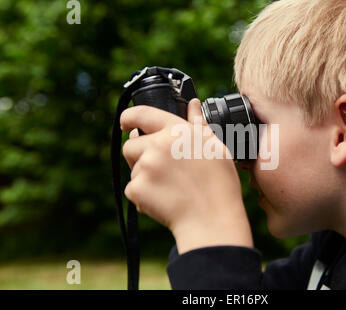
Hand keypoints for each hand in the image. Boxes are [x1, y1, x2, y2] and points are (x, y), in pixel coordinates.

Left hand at [120, 99, 253, 253]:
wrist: (211, 221)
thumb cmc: (219, 185)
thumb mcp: (215, 149)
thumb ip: (199, 125)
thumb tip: (193, 105)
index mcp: (177, 131)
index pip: (141, 114)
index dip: (129, 117)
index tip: (126, 123)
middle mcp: (158, 145)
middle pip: (131, 144)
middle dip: (139, 154)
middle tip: (161, 169)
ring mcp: (145, 167)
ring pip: (133, 168)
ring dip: (144, 176)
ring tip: (170, 188)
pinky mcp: (136, 189)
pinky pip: (133, 189)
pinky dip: (143, 195)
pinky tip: (165, 200)